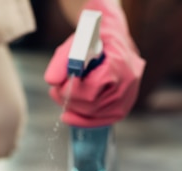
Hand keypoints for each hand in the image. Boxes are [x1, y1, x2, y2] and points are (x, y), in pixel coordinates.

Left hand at [44, 0, 144, 126]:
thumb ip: (62, 60)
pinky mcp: (124, 106)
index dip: (72, 90)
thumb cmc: (94, 38)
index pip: (92, 88)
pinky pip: (103, 120)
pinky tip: (70, 116)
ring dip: (74, 108)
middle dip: (69, 100)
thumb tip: (52, 81)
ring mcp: (128, 96)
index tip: (60, 85)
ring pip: (95, 114)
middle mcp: (128, 82)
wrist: (113, 38)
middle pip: (93, 105)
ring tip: (62, 95)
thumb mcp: (75, 42)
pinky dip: (83, 120)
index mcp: (119, 63)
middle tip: (56, 91)